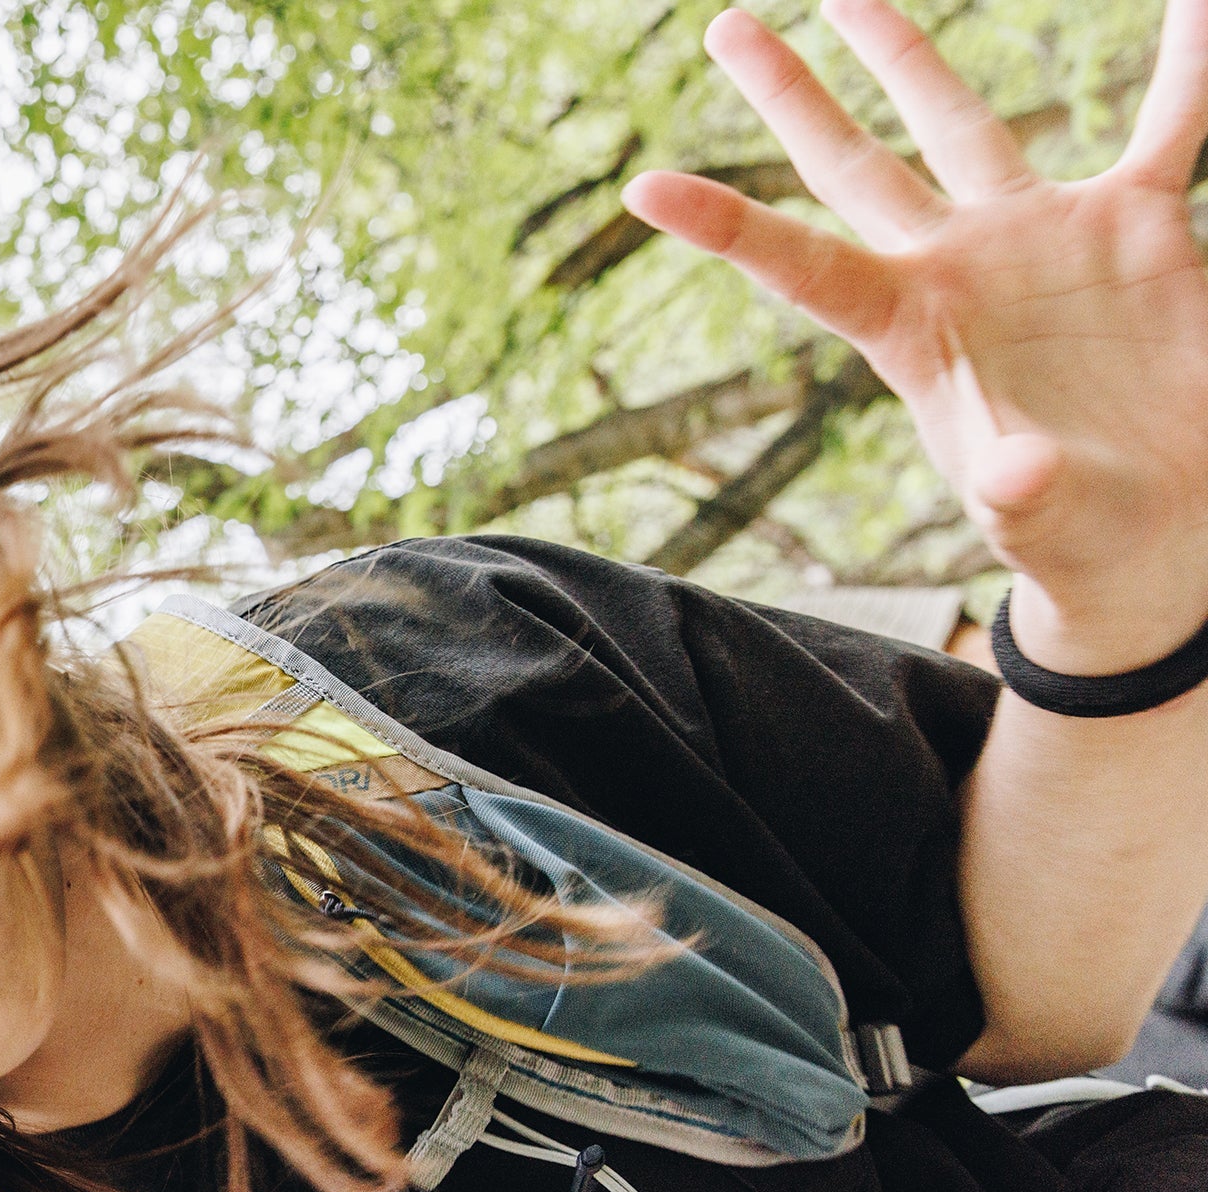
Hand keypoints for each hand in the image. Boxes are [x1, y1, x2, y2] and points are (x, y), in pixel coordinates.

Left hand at [625, 0, 1207, 671]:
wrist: (1158, 531)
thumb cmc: (1077, 537)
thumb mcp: (1040, 520)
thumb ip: (1019, 496)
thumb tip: (1015, 479)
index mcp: (912, 332)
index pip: (801, 266)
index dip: (725, 226)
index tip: (642, 186)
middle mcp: (958, 268)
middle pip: (852, 165)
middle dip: (793, 96)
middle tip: (724, 28)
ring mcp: (1039, 238)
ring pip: (963, 124)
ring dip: (910, 56)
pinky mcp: (1134, 228)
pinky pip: (1165, 127)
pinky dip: (1184, 63)